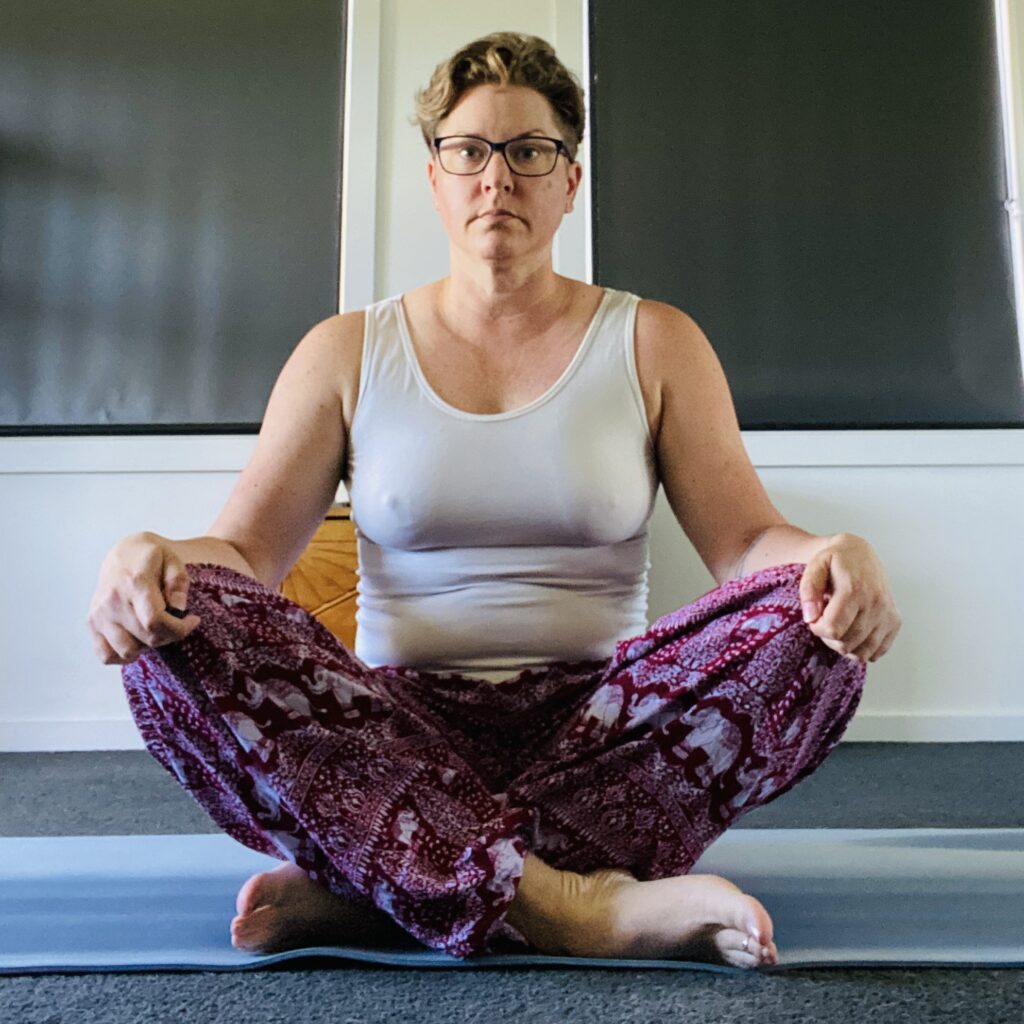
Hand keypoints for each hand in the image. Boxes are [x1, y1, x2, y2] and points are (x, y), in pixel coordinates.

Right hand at [86, 532, 202, 664]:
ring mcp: (99, 614)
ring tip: (155, 629)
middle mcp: (112, 600)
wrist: (124, 554)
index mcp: (134, 582)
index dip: (179, 628)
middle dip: (169, 635)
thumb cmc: (152, 558)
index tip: (192, 620)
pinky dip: (122, 656)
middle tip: (177, 623)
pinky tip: (137, 641)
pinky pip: (105, 655)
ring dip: (147, 646)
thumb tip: (178, 608)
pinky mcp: (92, 623)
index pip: (155, 621)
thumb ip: (178, 583)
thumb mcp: (173, 561)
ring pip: (126, 651)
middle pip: (146, 637)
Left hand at [798, 534, 900, 663]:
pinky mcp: (895, 621)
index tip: (814, 619)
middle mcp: (876, 603)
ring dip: (843, 645)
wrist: (860, 553)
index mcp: (855, 589)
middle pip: (846, 643)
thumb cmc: (835, 561)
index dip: (817, 629)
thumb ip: (808, 589)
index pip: (833, 628)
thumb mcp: (816, 566)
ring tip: (838, 626)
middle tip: (825, 621)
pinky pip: (876, 651)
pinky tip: (852, 633)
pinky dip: (861, 649)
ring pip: (861, 652)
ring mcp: (887, 614)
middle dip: (828, 638)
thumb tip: (810, 617)